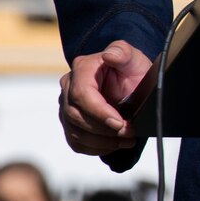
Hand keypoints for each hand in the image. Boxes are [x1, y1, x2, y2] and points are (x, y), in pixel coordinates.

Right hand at [59, 40, 152, 155]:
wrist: (130, 82)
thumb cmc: (131, 69)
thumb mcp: (133, 57)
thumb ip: (122, 52)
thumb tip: (110, 55)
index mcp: (82, 69)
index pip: (82, 94)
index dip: (99, 112)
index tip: (120, 123)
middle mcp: (69, 87)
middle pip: (76, 116)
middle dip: (104, 130)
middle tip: (129, 134)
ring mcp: (67, 106)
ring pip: (75, 132)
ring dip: (102, 142)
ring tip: (126, 141)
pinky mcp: (70, 123)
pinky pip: (75, 142)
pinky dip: (95, 148)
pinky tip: (113, 145)